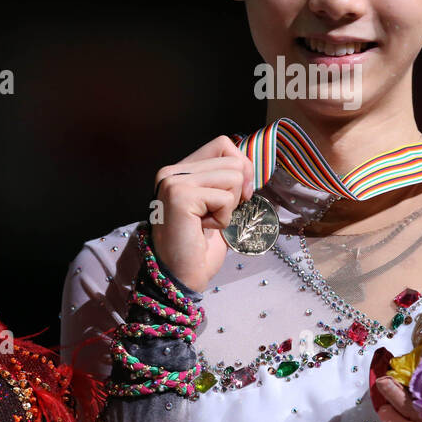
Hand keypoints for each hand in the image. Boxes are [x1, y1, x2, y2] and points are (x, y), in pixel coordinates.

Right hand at [151, 135, 254, 290]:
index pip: (223, 144)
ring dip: (230, 207)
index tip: (239, 196)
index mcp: (179, 170)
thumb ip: (226, 179)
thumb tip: (250, 164)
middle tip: (217, 215)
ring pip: (233, 176)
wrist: (182, 276)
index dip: (241, 168)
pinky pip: (225, 198)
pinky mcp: (180, 195)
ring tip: (208, 222)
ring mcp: (173, 181)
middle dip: (237, 192)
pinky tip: (204, 229)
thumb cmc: (200, 245)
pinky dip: (224, 219)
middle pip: (233, 160)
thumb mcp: (216, 204)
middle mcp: (171, 171)